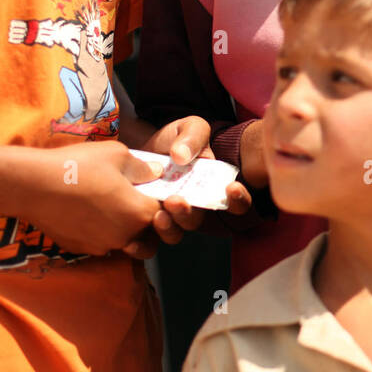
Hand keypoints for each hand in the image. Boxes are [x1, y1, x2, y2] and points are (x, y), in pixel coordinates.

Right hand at [25, 142, 163, 258]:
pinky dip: (102, 231)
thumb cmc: (77, 166)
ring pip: (126, 241)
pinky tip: (88, 211)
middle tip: (134, 199)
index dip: (163, 200)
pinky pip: (102, 242)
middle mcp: (126, 235)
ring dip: (125, 227)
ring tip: (112, 205)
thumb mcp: (117, 154)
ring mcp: (103, 245)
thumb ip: (142, 167)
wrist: (31, 186)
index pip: (166, 212)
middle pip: (149, 232)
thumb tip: (156, 173)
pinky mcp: (82, 248)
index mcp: (140, 212)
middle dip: (148, 219)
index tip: (154, 189)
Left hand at [138, 117, 252, 243]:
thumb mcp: (190, 128)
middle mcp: (195, 207)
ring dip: (169, 228)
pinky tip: (132, 237)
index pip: (237, 204)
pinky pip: (147, 240)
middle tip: (176, 200)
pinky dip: (141, 243)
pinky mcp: (147, 223)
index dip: (238, 200)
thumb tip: (182, 156)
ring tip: (158, 214)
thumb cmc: (175, 139)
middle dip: (189, 214)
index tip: (230, 188)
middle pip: (199, 221)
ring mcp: (171, 217)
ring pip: (175, 234)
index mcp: (213, 187)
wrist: (143, 145)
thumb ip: (193, 137)